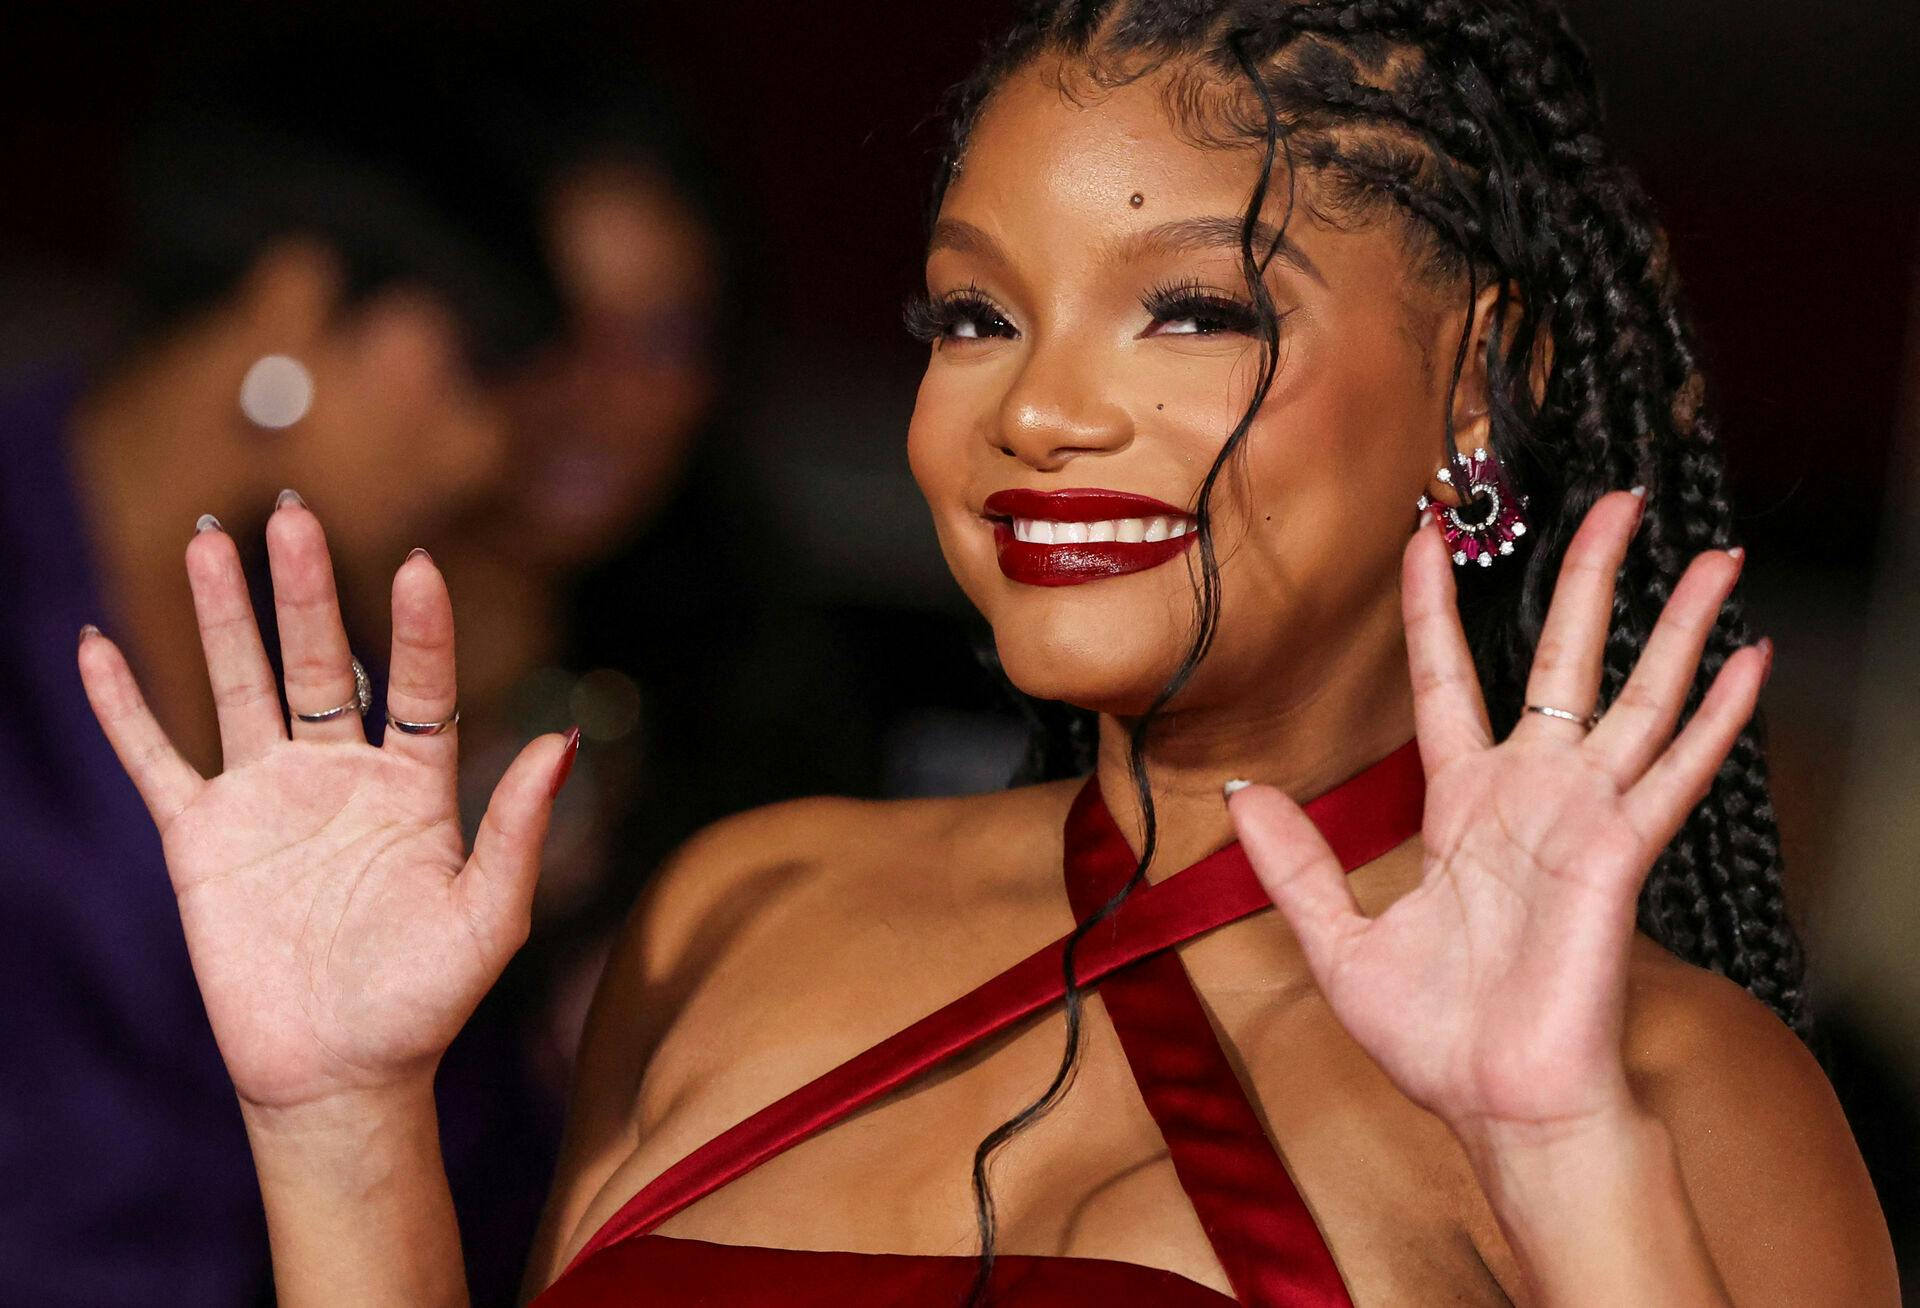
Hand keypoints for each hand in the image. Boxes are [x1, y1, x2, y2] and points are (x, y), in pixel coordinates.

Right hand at [77, 497, 575, 1112]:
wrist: (339, 1075)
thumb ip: (519, 828)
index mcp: (416, 787)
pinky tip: (98, 645)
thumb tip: (562, 739)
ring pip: (240, 687)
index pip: (421, 686)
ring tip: (210, 539)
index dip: (421, 630)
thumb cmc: (426, 1001)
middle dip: (306, 590)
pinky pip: (154, 758)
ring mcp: (268, 800)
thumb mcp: (489, 916)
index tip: (419, 566)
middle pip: (321, 663)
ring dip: (221, 617)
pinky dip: (123, 706)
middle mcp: (341, 775)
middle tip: (291, 511)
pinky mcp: (202, 838)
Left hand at [1228, 490, 1768, 1142]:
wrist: (1496, 1106)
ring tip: (1714, 553)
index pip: (1447, 677)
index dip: (1433, 606)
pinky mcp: (1621, 855)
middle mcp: (1529, 795)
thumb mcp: (1337, 942)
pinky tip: (1747, 659)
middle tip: (1618, 502)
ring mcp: (1582, 819)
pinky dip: (1714, 718)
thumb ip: (1295, 865)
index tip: (1424, 536)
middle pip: (1563, 657)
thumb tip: (1245, 797)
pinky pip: (1674, 773)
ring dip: (1678, 625)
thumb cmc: (1434, 1037)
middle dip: (1590, 576)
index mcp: (1461, 804)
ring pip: (1638, 697)